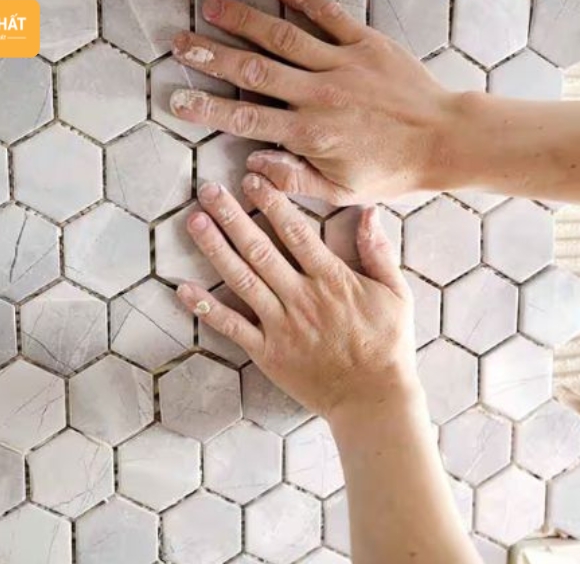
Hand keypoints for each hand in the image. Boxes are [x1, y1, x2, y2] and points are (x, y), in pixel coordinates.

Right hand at [169, 0, 459, 204]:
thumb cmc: (393, 170)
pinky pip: (330, 15)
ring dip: (244, 21)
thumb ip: (295, 180)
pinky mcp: (366, 44)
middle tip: (180, 44)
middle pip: (254, 71)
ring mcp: (343, 65)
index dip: (208, 108)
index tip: (177, 98)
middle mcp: (320, 95)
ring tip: (212, 7)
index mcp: (311, 134)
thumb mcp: (342, 191)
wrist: (445, 140)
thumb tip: (252, 167)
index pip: (247, 120)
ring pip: (283, 38)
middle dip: (212, 56)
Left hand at [174, 174, 417, 416]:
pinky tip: (184, 290)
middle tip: (209, 189)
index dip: (272, 203)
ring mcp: (281, 325)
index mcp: (331, 280)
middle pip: (260, 249)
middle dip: (233, 216)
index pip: (296, 233)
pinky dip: (207, 309)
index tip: (252, 179)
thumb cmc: (388, 345)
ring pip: (242, 280)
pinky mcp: (267, 352)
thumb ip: (379, 252)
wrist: (374, 399)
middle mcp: (301, 297)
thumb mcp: (396, 294)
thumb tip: (370, 212)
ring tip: (194, 221)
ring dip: (215, 249)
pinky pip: (232, 327)